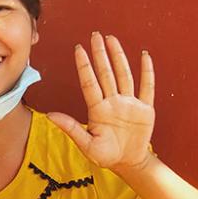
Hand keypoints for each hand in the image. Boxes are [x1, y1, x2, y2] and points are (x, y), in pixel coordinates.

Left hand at [47, 32, 154, 172]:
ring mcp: (129, 104)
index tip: (78, 49)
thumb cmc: (105, 155)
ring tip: (112, 39)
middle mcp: (113, 102)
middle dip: (100, 54)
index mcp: (98, 110)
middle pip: (106, 73)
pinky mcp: (145, 109)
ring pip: (124, 75)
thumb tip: (50, 115)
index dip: (84, 66)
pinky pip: (147, 87)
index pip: (90, 83)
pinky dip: (147, 72)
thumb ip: (71, 128)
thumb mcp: (87, 145)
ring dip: (119, 57)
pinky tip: (144, 56)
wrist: (128, 163)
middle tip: (95, 35)